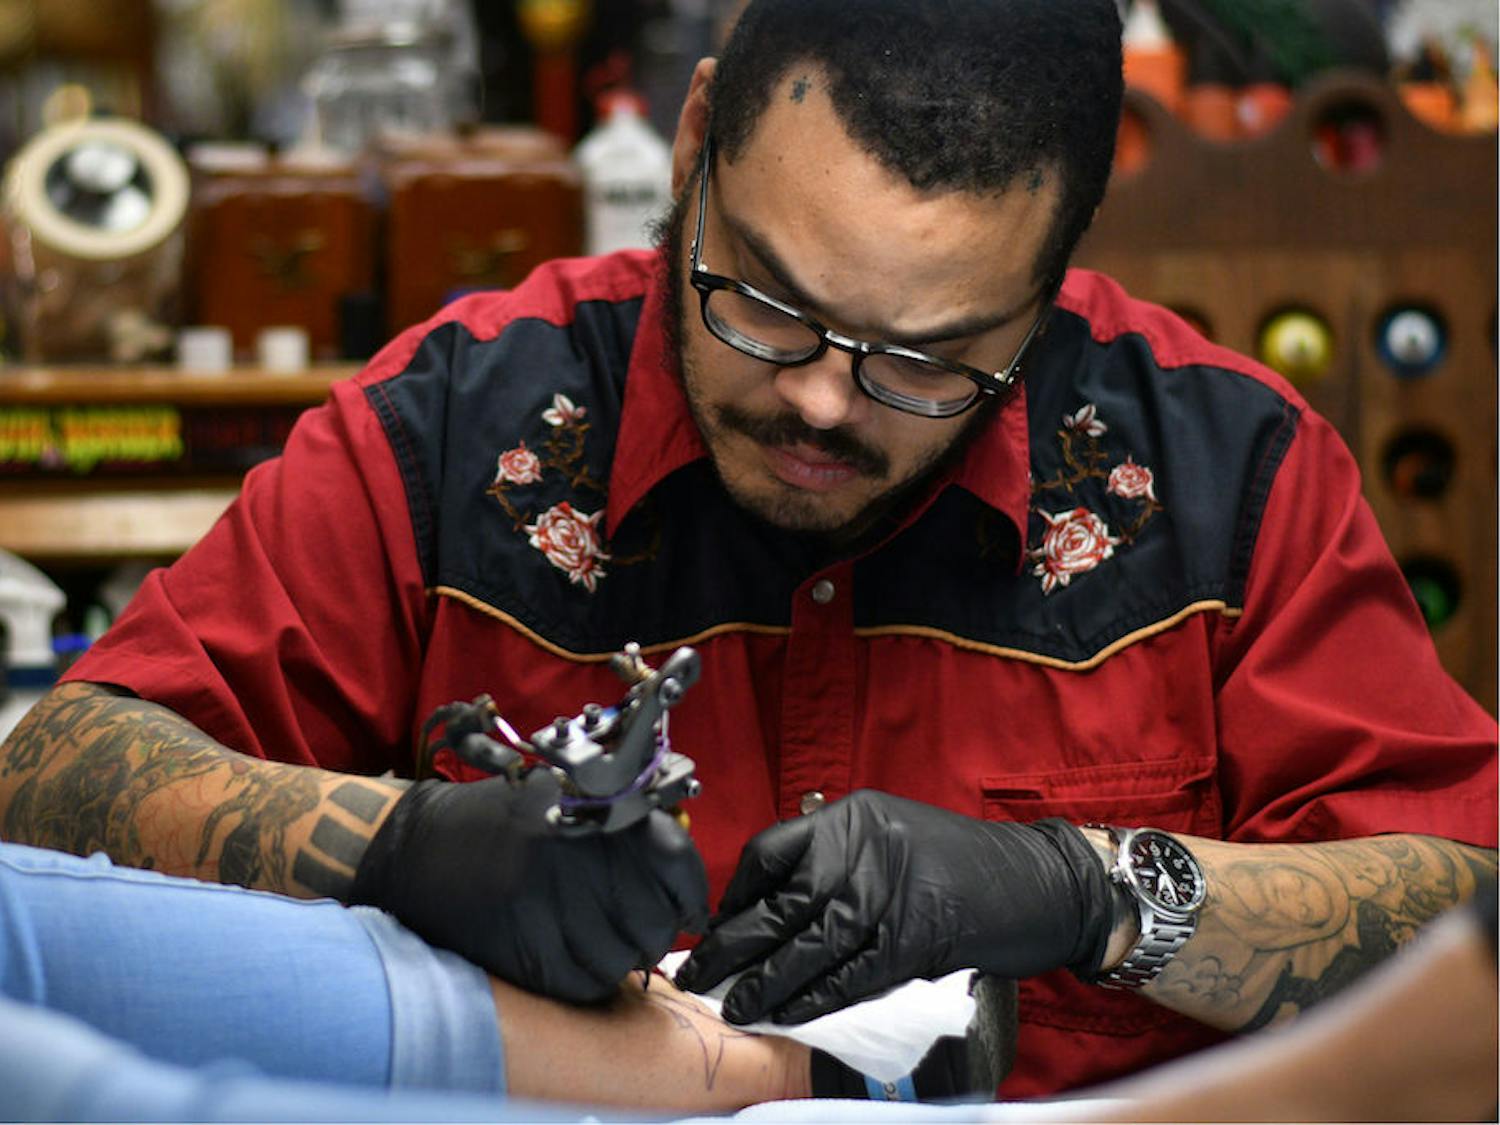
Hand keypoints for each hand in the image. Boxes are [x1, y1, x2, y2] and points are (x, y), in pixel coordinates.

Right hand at [350, 770, 708, 1003]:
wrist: (419, 848)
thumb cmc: (506, 828)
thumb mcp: (573, 803)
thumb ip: (631, 837)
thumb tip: (691, 898)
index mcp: (600, 810)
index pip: (678, 866)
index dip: (689, 898)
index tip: (687, 912)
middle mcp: (582, 851)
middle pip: (654, 926)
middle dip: (648, 937)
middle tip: (627, 932)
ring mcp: (550, 898)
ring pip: (621, 962)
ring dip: (613, 962)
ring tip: (588, 941)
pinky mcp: (521, 942)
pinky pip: (582, 985)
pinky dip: (583, 981)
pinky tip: (564, 958)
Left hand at [674, 789, 1112, 1023]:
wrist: (1037, 881)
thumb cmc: (958, 864)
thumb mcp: (889, 836)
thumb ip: (834, 859)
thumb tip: (769, 906)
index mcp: (851, 818)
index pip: (769, 853)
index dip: (734, 896)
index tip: (714, 926)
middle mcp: (864, 848)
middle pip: (780, 904)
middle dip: (734, 945)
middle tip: (699, 973)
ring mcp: (891, 892)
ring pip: (810, 946)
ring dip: (766, 983)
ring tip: (735, 1006)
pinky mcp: (916, 937)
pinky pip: (852, 975)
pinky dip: (815, 999)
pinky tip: (787, 1014)